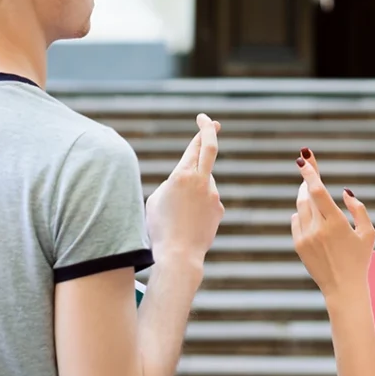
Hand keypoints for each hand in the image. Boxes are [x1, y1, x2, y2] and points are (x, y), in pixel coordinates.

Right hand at [146, 114, 224, 267]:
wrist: (179, 255)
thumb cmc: (160, 227)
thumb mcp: (155, 199)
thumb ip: (171, 183)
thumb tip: (184, 181)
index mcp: (182, 175)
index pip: (196, 145)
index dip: (202, 130)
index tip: (203, 120)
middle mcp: (201, 181)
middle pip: (210, 149)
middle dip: (211, 132)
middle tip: (212, 122)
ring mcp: (213, 195)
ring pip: (204, 182)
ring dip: (193, 189)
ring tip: (179, 214)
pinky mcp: (219, 208)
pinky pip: (207, 199)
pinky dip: (198, 205)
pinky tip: (188, 221)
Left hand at [292, 149, 374, 298]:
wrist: (343, 287)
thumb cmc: (360, 258)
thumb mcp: (368, 233)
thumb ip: (358, 209)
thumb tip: (344, 192)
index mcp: (336, 223)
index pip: (318, 191)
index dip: (309, 173)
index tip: (303, 159)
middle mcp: (318, 229)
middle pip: (306, 195)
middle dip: (307, 179)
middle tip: (307, 164)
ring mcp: (305, 237)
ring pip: (300, 207)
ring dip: (304, 195)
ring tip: (308, 186)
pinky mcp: (298, 245)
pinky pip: (296, 220)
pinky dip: (301, 213)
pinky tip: (308, 212)